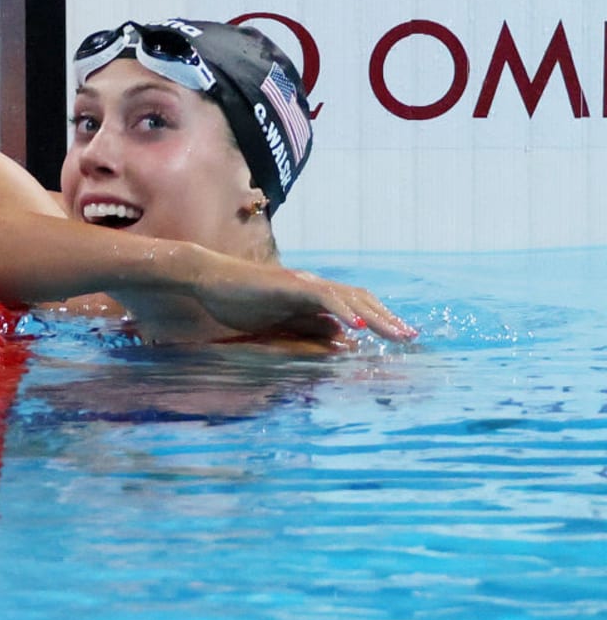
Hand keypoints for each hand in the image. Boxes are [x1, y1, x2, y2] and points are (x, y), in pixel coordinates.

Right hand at [192, 258, 417, 342]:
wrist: (209, 280)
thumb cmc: (238, 301)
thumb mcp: (279, 322)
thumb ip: (309, 328)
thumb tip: (342, 340)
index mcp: (312, 296)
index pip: (354, 304)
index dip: (379, 319)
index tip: (399, 337)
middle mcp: (313, 286)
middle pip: (359, 299)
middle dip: (387, 319)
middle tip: (410, 338)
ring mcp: (302, 283)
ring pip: (348, 297)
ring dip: (374, 316)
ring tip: (395, 334)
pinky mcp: (289, 285)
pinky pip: (322, 297)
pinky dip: (341, 309)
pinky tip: (355, 324)